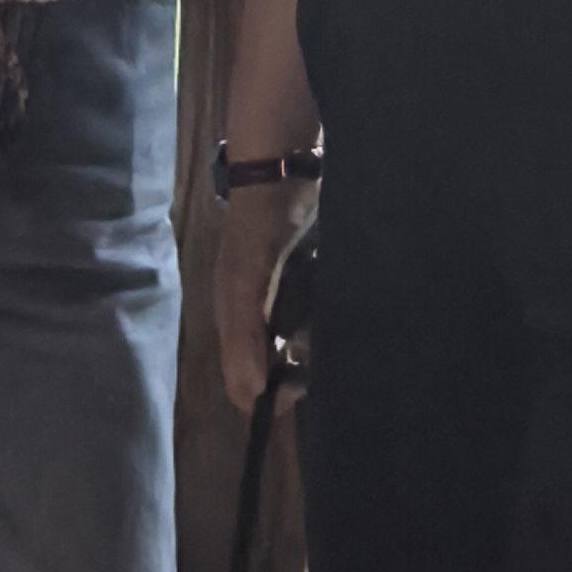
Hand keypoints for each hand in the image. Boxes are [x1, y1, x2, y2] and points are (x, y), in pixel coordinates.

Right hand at [213, 177, 315, 413]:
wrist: (281, 174)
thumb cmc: (259, 229)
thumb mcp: (245, 282)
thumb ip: (244, 336)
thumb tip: (252, 396)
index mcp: (233, 325)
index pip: (245, 385)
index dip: (271, 397)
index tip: (302, 386)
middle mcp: (253, 321)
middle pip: (272, 372)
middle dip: (297, 376)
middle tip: (326, 362)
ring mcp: (278, 303)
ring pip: (295, 350)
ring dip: (314, 353)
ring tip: (337, 339)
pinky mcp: (301, 285)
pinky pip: (312, 323)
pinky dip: (325, 327)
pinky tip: (339, 317)